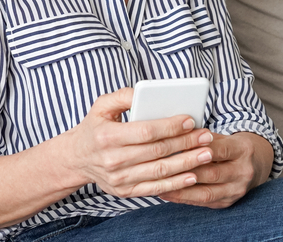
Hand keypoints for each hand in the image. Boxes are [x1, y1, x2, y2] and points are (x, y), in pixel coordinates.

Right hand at [62, 88, 215, 198]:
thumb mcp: (101, 106)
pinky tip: (192, 175)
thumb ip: (123, 96)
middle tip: (206, 136)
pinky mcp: (125, 191)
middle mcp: (113, 160)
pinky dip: (176, 183)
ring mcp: (119, 179)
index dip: (170, 126)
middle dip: (186, 143)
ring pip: (160, 171)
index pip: (146, 131)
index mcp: (107, 136)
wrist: (76, 159)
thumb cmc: (94, 127)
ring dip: (187, 163)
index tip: (190, 120)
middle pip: (157, 152)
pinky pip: (155, 188)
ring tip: (206, 154)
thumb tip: (144, 92)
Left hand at [158, 132, 273, 208]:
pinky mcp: (227, 202)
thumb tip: (179, 134)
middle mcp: (243, 172)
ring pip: (206, 192)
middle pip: (212, 173)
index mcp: (243, 150)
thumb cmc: (232, 147)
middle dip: (186, 171)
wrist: (255, 165)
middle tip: (162, 169)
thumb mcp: (224, 136)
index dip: (199, 149)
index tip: (177, 147)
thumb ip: (204, 137)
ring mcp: (236, 190)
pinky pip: (204, 202)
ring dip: (181, 189)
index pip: (220, 149)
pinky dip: (184, 198)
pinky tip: (168, 193)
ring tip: (160, 185)